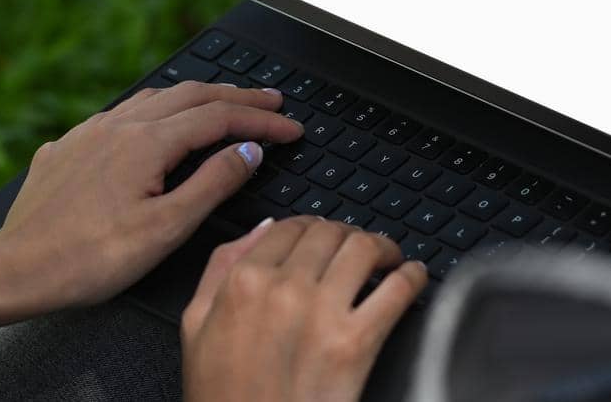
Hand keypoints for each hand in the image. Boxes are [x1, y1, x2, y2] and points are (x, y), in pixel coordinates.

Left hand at [0, 81, 302, 330]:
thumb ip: (212, 183)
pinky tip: (155, 125)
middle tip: (273, 101)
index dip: (262, 119)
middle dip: (237, 95)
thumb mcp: (165, 229)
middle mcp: (119, 124)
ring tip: (224, 104)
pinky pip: (123, 112)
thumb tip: (248, 150)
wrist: (14, 269)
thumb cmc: (88, 259)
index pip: (220, 116)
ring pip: (156, 97)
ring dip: (197, 97)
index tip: (292, 127)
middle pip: (191, 94)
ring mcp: (90, 131)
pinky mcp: (68, 145)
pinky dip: (157, 110)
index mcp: (147, 141)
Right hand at [181, 217, 428, 401]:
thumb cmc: (224, 396)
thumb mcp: (196, 325)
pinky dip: (413, 277)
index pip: (290, 227)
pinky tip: (414, 278)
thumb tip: (262, 229)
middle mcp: (283, 289)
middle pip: (331, 233)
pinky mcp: (354, 345)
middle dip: (349, 234)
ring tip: (389, 259)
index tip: (327, 235)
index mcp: (243, 282)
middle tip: (360, 249)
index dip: (315, 226)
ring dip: (383, 247)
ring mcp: (321, 314)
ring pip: (363, 248)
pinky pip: (396, 291)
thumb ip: (221, 267)